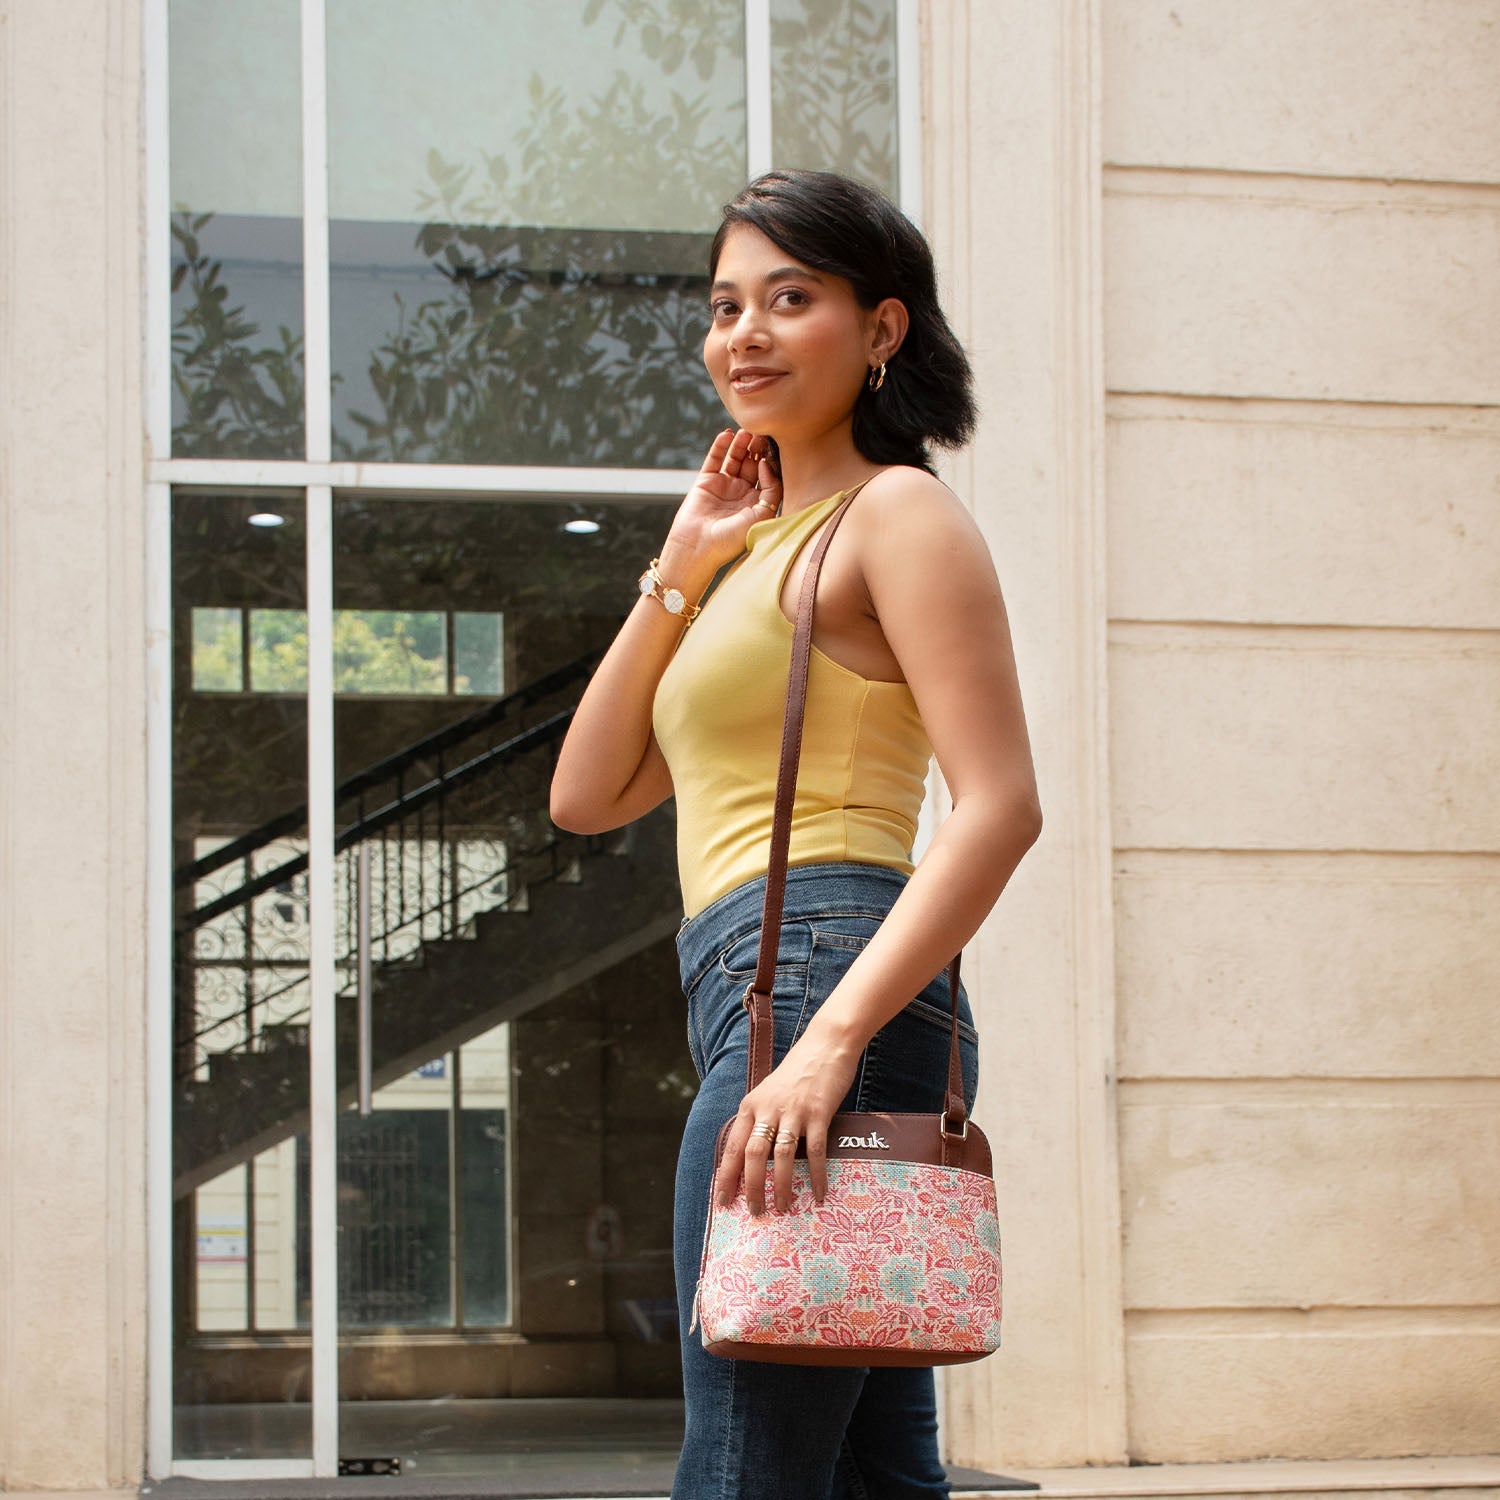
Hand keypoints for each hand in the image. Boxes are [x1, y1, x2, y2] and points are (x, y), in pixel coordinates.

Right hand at [660, 428, 781, 581]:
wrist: (699, 547)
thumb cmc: (732, 539)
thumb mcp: (762, 516)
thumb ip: (772, 490)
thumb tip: (766, 465)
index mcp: (758, 503)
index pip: (768, 476)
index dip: (771, 464)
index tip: (770, 457)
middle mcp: (742, 493)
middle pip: (753, 464)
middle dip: (757, 450)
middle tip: (761, 435)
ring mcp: (723, 486)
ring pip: (735, 458)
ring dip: (741, 444)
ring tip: (746, 431)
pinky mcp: (706, 481)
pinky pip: (715, 459)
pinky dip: (720, 446)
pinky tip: (727, 435)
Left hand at [712, 1025, 860, 1215]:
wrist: (826, 1044)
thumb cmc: (798, 1072)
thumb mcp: (769, 1093)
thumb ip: (761, 1119)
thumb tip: (754, 1156)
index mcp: (751, 1105)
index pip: (733, 1147)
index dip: (727, 1176)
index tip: (723, 1201)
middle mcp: (768, 1109)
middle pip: (753, 1155)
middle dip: (752, 1188)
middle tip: (755, 1212)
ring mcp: (793, 1111)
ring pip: (780, 1157)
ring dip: (781, 1186)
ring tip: (783, 1208)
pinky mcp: (818, 1113)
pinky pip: (814, 1151)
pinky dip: (815, 1175)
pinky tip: (817, 1193)